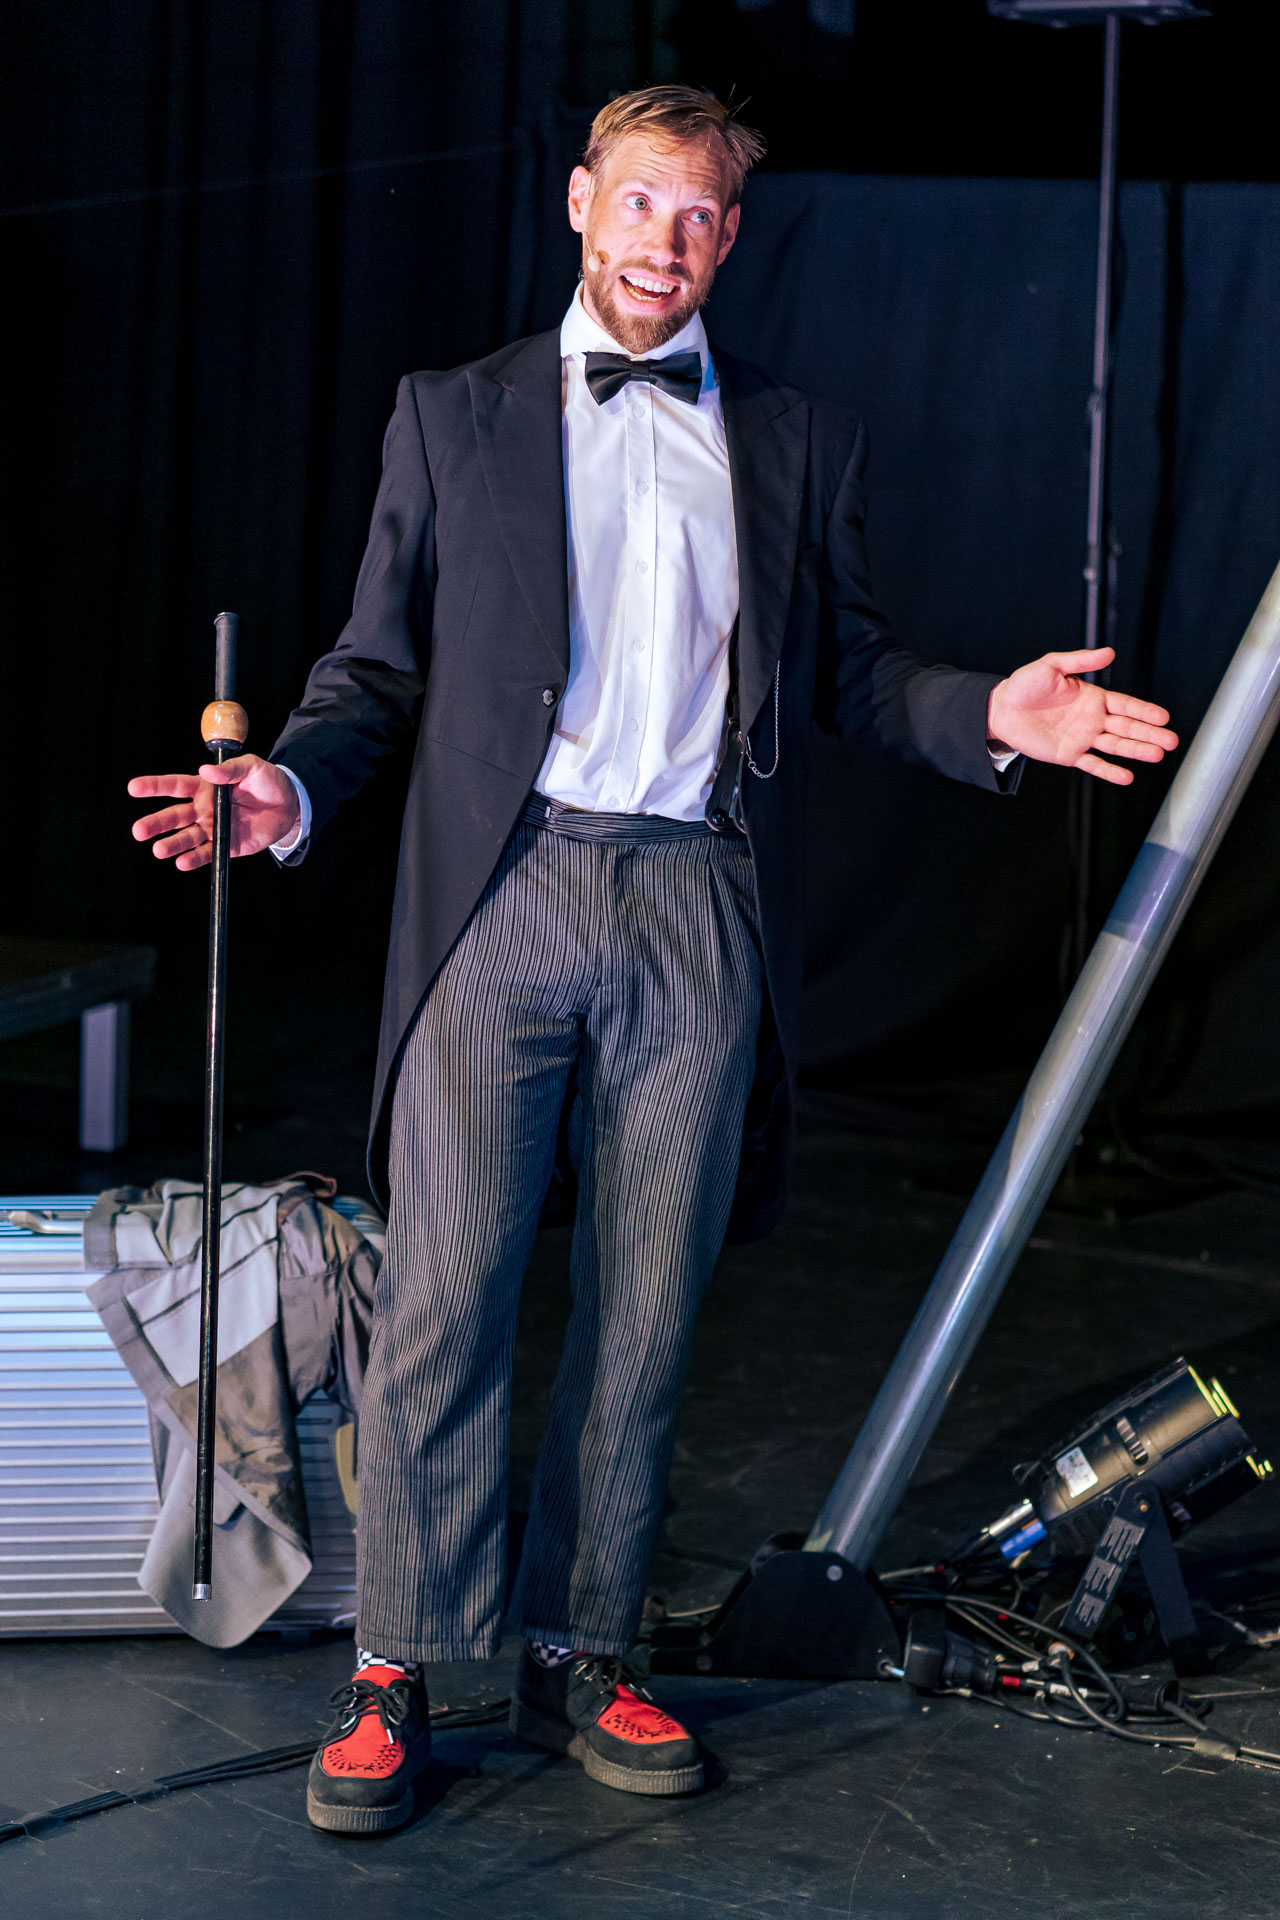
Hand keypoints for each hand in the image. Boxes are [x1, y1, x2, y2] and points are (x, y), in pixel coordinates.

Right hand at [128, 754, 299, 870]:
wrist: (290, 804)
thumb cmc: (267, 782)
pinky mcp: (227, 846)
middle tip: (138, 830)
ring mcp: (213, 828)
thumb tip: (206, 771)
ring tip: (158, 850)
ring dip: (172, 844)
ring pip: (187, 838)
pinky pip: (207, 854)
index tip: (133, 788)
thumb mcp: (252, 767)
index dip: (154, 786)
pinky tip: (182, 862)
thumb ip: (230, 770)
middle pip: (175, 816)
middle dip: (156, 823)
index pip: (175, 786)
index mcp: (204, 787)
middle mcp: (204, 809)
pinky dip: (194, 859)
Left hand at [987, 647, 1177, 785]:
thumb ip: (1081, 660)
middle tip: (1172, 741)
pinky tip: (1127, 777)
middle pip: (1127, 727)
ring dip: (1137, 751)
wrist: (1002, 709)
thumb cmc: (1025, 685)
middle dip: (1150, 734)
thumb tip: (1109, 652)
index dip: (1144, 711)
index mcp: (1093, 697)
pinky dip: (1109, 771)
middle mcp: (1092, 719)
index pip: (1125, 705)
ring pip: (1116, 745)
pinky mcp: (1069, 755)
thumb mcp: (1052, 665)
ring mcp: (1083, 738)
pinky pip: (1093, 764)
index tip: (1164, 717)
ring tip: (1158, 755)